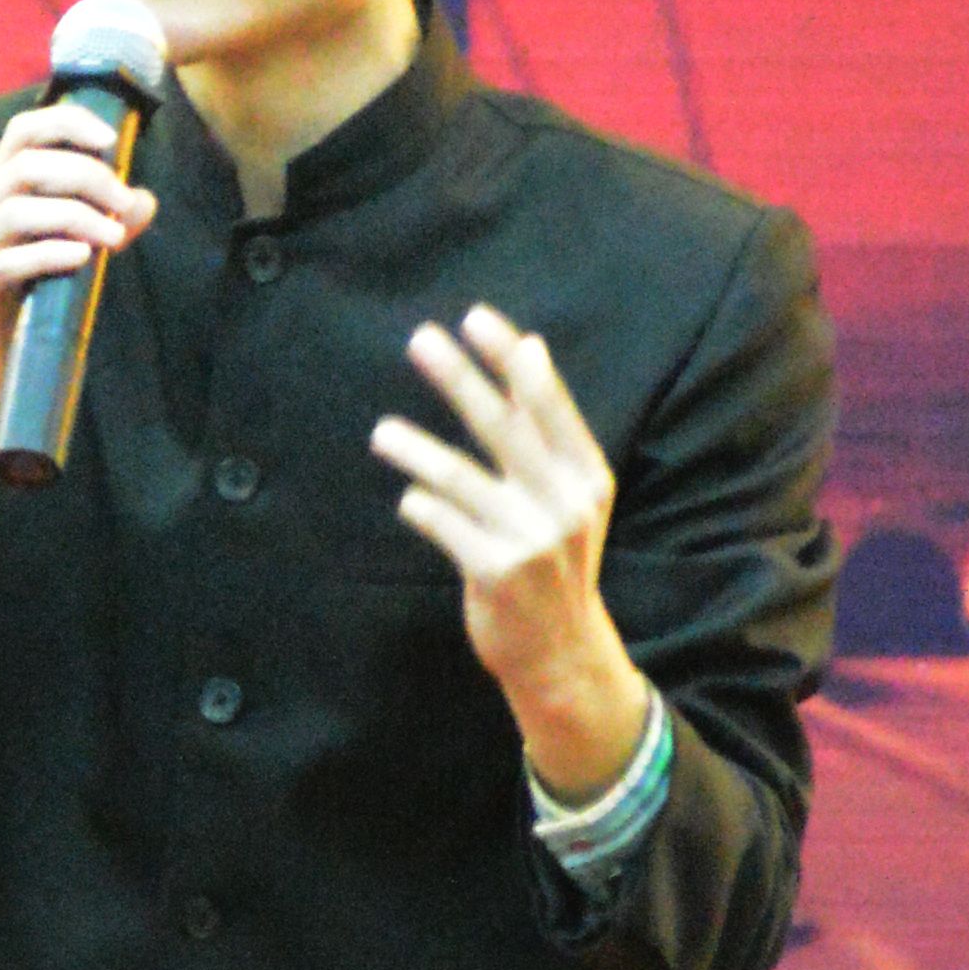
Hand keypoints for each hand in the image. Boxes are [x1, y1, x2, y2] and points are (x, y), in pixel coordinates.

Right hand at [0, 101, 157, 507]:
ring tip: (113, 237)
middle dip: (86, 175)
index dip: (66, 123)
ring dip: (76, 215)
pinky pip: (6, 264)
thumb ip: (90, 231)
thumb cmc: (2, 324)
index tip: (111, 139)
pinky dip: (50, 254)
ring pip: (17, 210)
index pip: (20, 133)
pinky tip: (82, 260)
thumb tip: (143, 200)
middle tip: (124, 202)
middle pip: (25, 165)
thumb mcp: (51, 268)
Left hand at [369, 310, 650, 793]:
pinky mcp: (497, 572)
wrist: (559, 651)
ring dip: (416, 449)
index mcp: (586, 475)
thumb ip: (547, 430)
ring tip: (381, 433)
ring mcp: (531, 538)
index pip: (548, 405)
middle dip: (460, 379)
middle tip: (421, 340)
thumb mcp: (567, 495)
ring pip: (460, 477)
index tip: (477, 318)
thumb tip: (531, 348)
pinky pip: (445, 525)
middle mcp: (564, 502)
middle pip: (504, 427)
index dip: (512, 360)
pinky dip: (422, 508)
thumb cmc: (552, 560)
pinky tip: (410, 500)